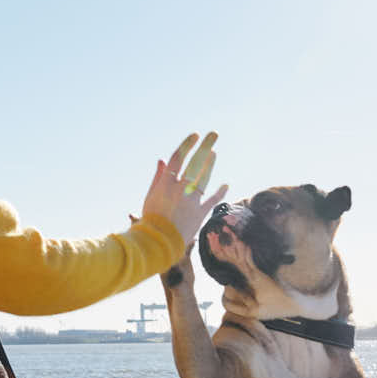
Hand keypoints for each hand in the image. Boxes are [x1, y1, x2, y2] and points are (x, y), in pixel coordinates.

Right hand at [140, 132, 227, 248]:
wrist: (158, 243)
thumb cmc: (150, 219)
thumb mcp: (151, 196)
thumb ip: (158, 178)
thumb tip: (163, 160)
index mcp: (166, 184)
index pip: (178, 158)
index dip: (187, 145)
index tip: (195, 135)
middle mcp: (180, 189)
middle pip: (195, 163)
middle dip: (205, 147)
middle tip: (213, 134)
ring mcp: (191, 201)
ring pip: (204, 178)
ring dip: (210, 164)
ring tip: (214, 153)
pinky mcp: (200, 213)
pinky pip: (212, 200)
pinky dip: (220, 193)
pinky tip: (226, 184)